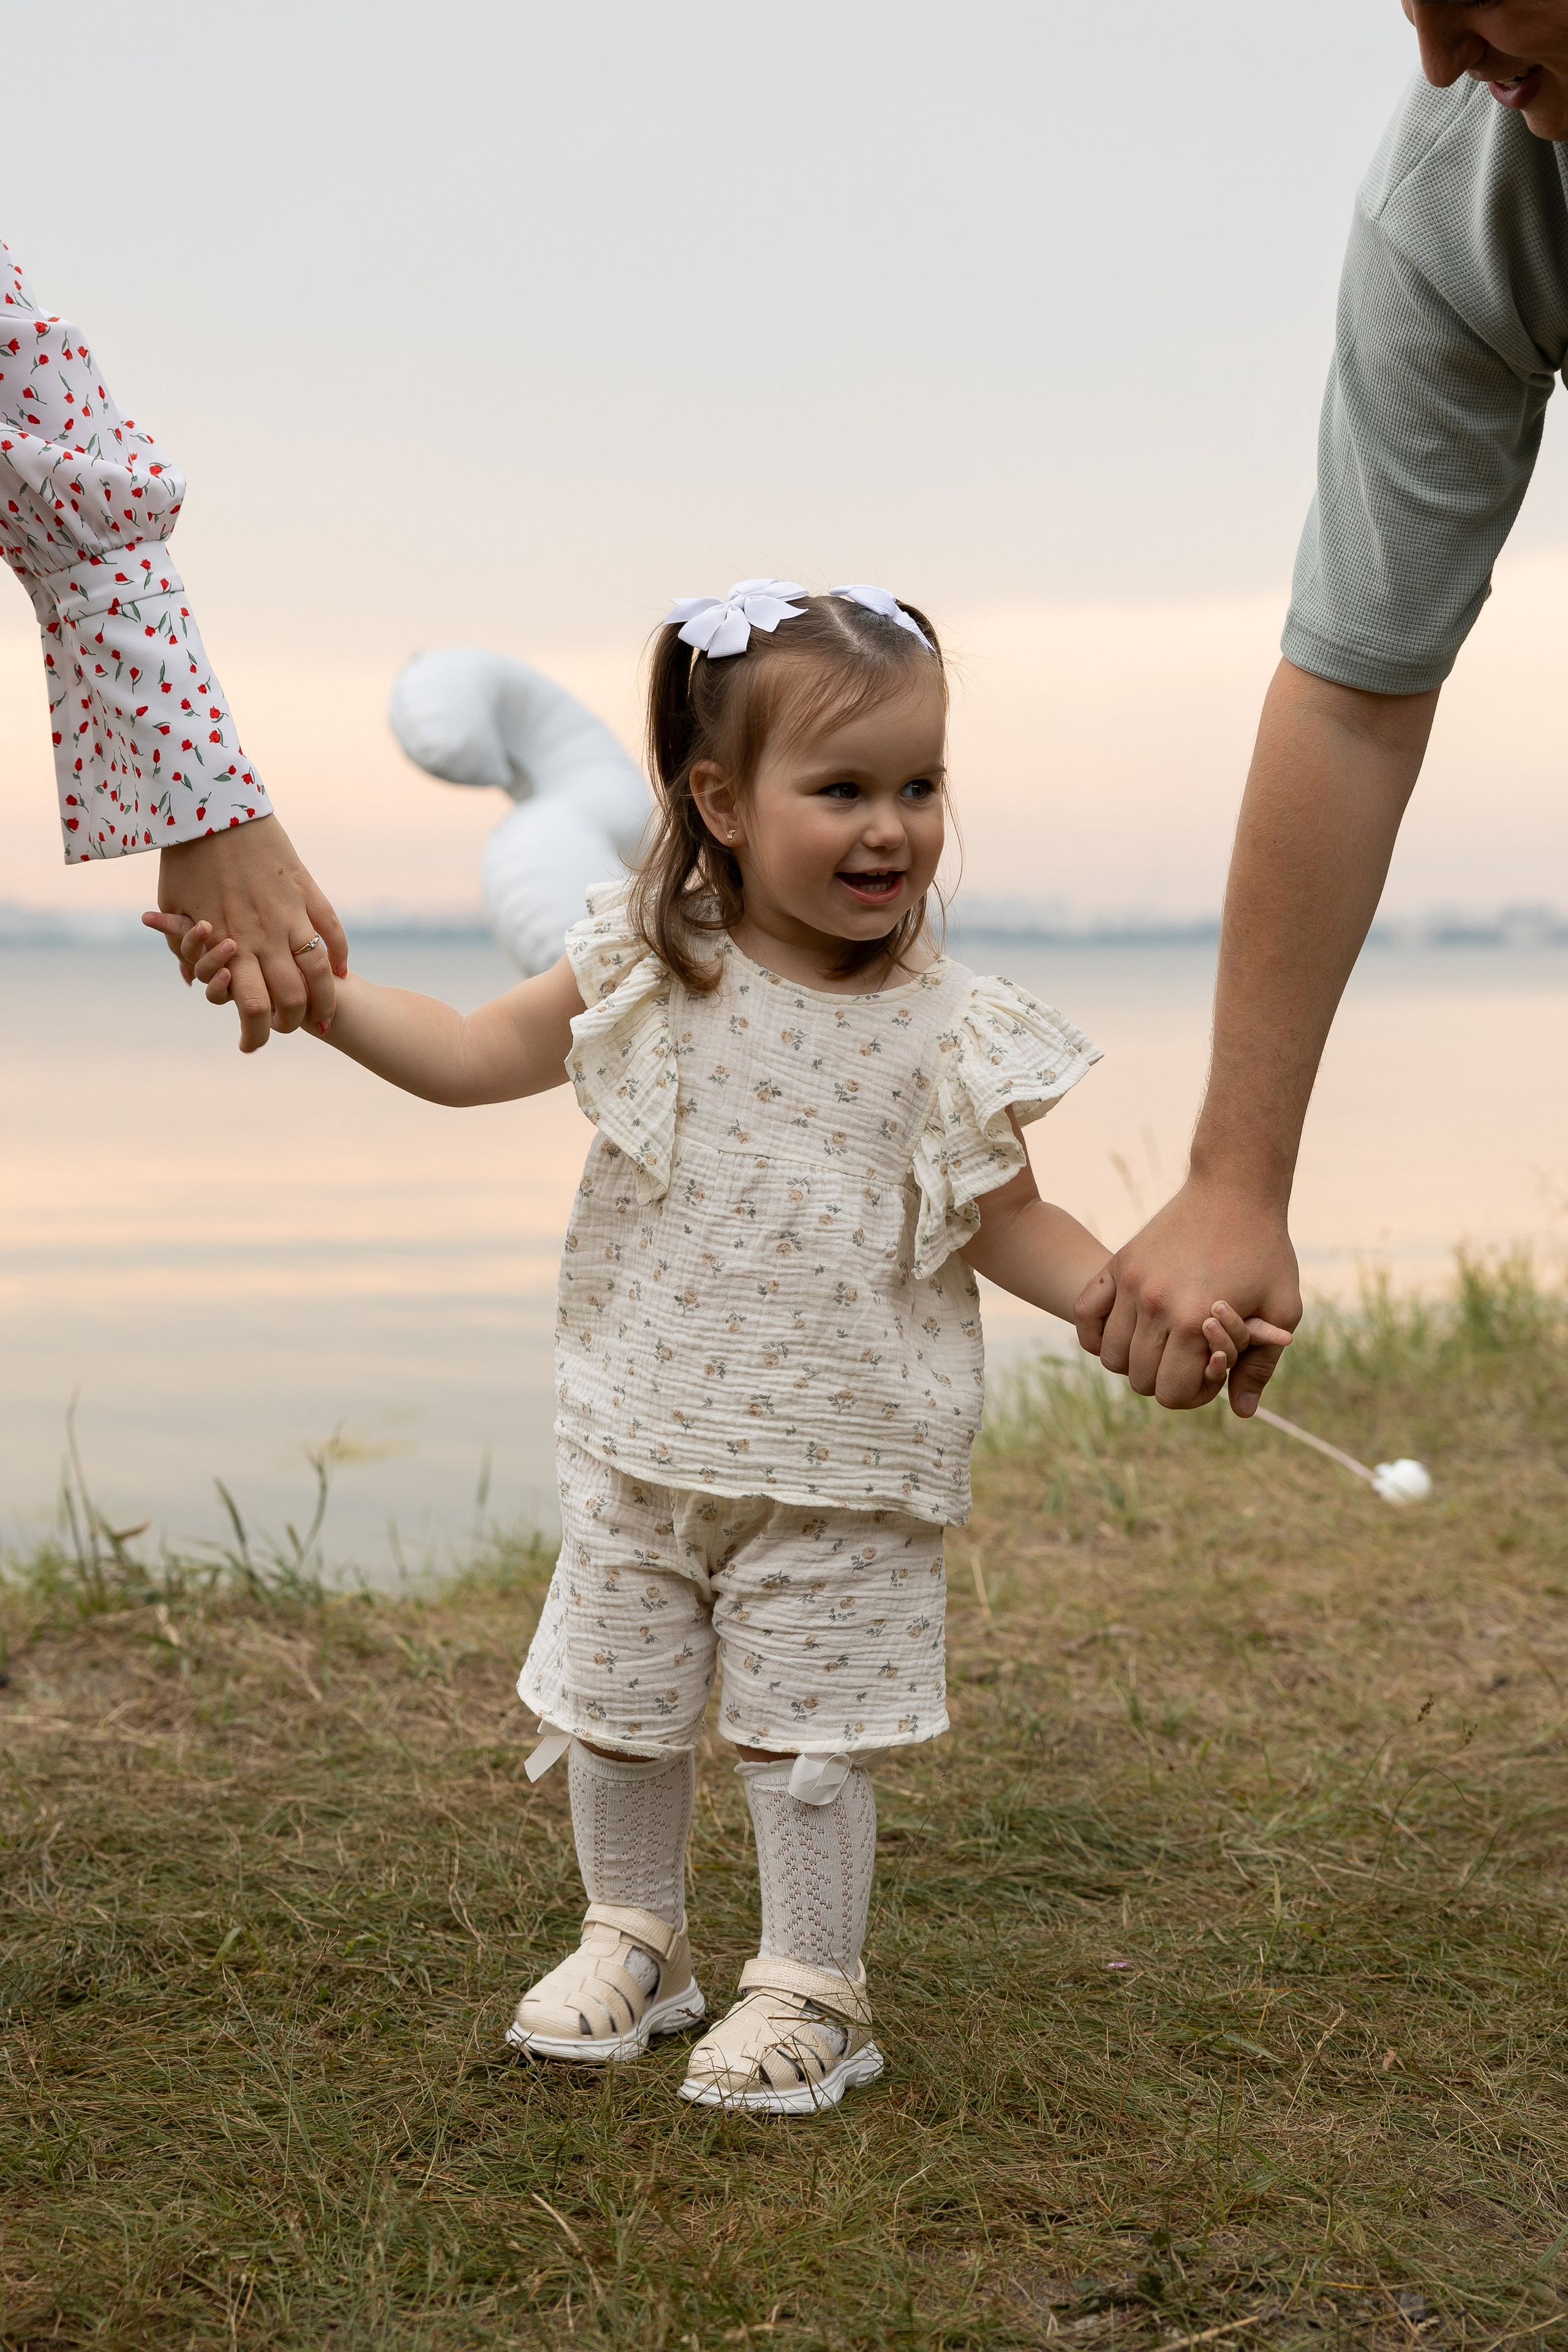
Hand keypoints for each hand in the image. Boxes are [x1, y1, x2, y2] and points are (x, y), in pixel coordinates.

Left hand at [144, 816, 346, 1052]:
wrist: (214, 807)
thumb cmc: (185, 859)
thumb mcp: (173, 905)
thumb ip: (183, 946)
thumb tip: (190, 979)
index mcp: (229, 943)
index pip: (251, 1007)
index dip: (256, 1033)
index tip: (253, 1042)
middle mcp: (264, 935)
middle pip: (293, 998)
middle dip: (294, 1022)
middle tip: (289, 1027)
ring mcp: (291, 913)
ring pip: (320, 970)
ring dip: (324, 997)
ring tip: (322, 1008)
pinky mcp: (308, 891)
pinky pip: (332, 931)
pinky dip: (338, 956)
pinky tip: (337, 971)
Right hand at [1073, 1179, 1301, 1415]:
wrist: (1235, 1190)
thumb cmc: (1266, 1252)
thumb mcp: (1283, 1310)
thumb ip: (1260, 1365)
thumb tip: (1242, 1412)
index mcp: (1195, 1322)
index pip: (1172, 1393)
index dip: (1195, 1393)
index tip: (1214, 1368)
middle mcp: (1155, 1306)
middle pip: (1140, 1380)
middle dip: (1168, 1379)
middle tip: (1192, 1357)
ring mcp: (1130, 1284)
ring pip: (1112, 1356)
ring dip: (1135, 1361)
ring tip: (1163, 1343)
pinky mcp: (1118, 1264)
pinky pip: (1085, 1316)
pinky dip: (1098, 1334)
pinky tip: (1125, 1330)